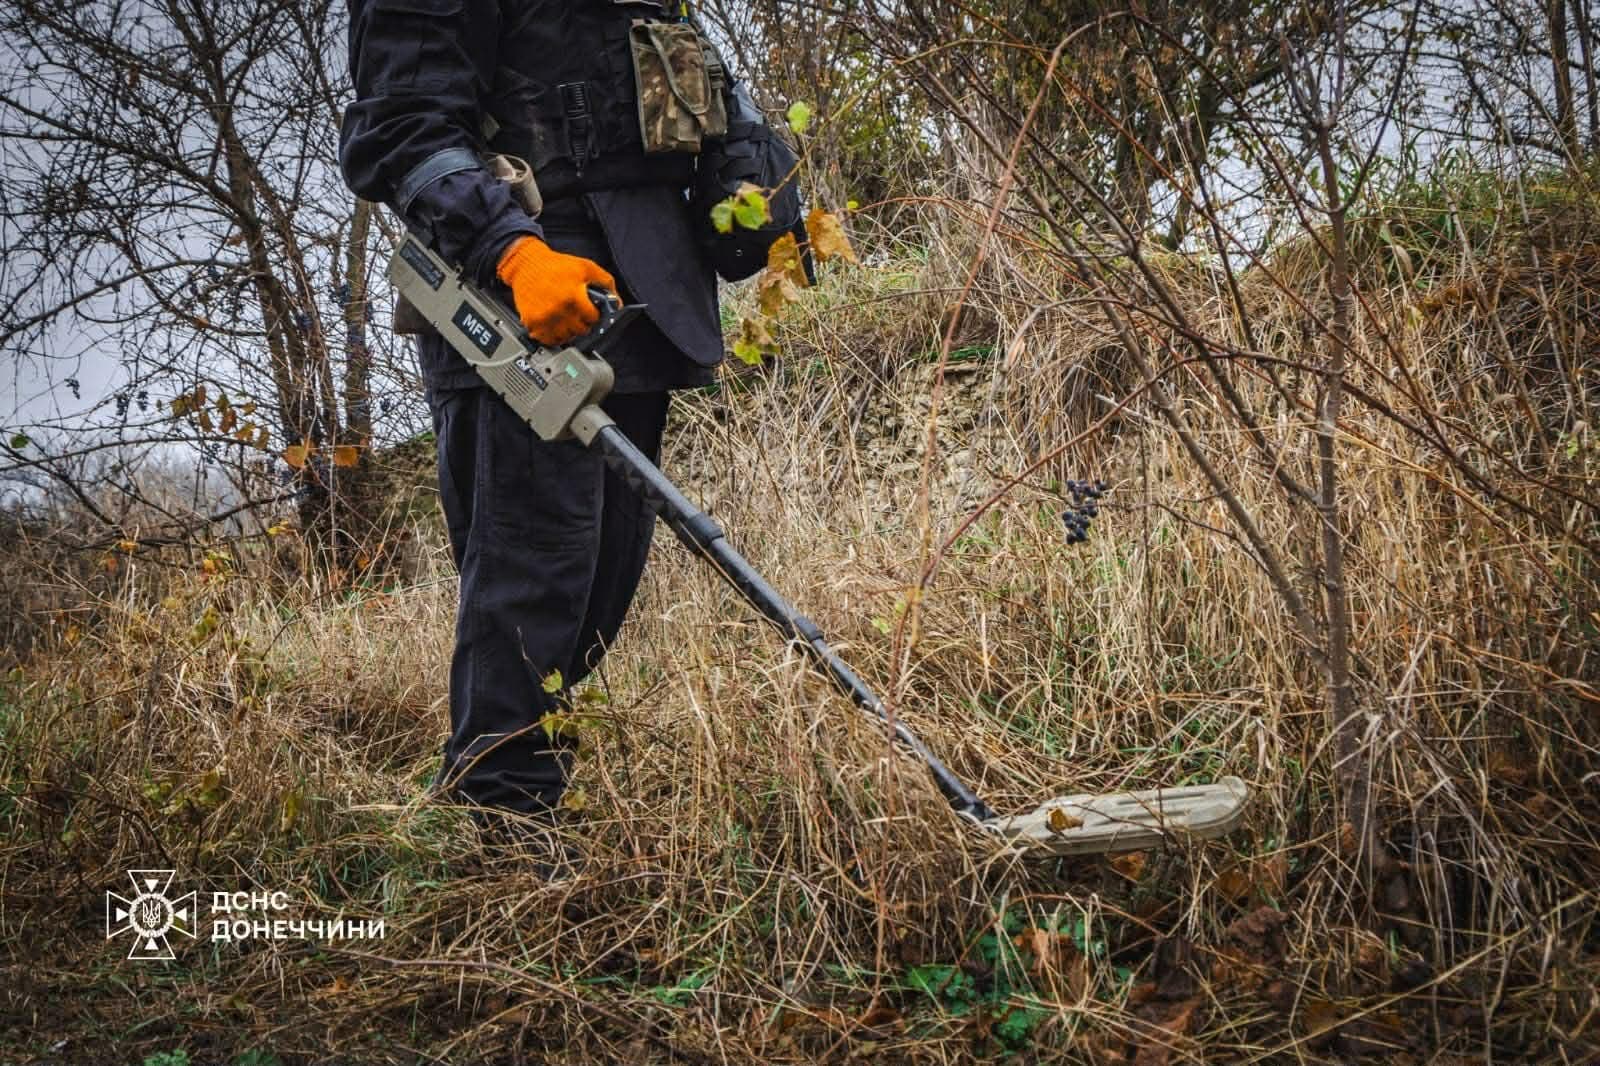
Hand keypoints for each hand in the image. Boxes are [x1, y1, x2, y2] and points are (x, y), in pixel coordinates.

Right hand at [495, 236, 617, 345]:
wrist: (526, 264)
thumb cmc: (556, 265)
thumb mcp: (586, 267)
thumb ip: (606, 283)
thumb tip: (617, 303)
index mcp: (573, 296)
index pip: (593, 319)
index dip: (594, 314)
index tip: (590, 311)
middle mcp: (559, 309)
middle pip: (580, 331)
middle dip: (582, 323)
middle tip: (578, 315)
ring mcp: (544, 318)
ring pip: (565, 338)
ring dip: (568, 331)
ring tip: (566, 319)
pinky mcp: (532, 322)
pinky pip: (547, 339)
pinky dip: (552, 336)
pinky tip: (554, 325)